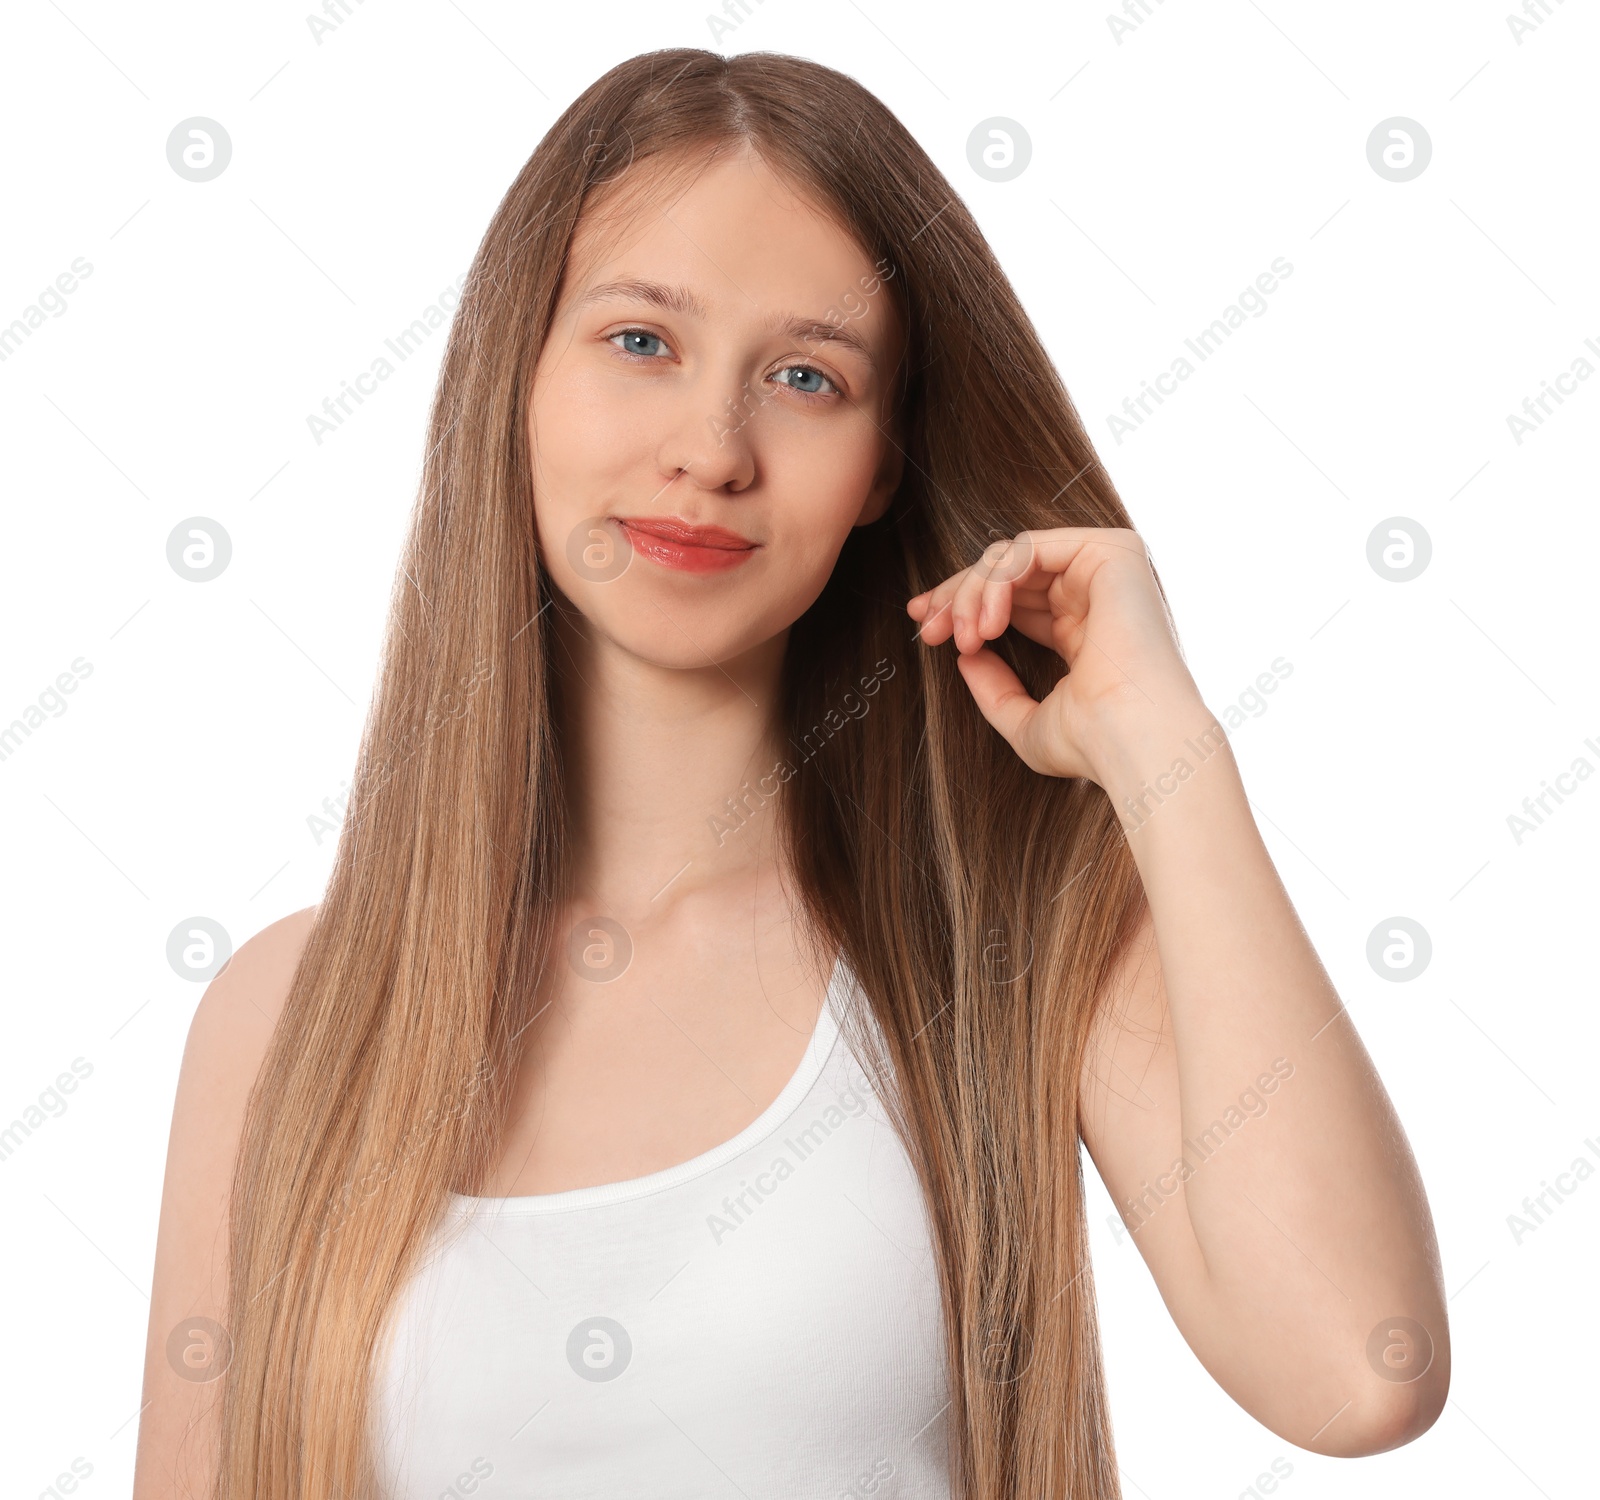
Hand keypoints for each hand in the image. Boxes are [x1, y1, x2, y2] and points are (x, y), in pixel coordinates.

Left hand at [906, 528, 1208, 782]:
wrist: (1134, 742)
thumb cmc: (1091, 745)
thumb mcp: (1024, 721)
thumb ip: (994, 689)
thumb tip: (966, 656)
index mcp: (1084, 628)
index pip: (1015, 598)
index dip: (965, 605)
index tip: (925, 629)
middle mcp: (1098, 594)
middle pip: (1008, 571)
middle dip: (957, 595)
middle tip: (926, 627)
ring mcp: (1108, 569)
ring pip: (1012, 556)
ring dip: (972, 593)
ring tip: (963, 638)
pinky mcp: (1112, 552)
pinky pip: (1029, 548)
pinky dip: (996, 581)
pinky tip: (988, 623)